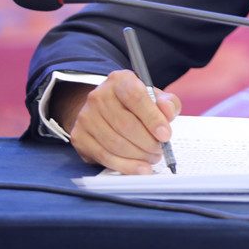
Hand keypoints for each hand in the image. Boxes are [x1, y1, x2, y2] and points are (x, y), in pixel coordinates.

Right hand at [50, 70, 181, 174]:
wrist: (104, 108)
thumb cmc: (134, 103)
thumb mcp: (154, 97)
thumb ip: (167, 103)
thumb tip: (169, 113)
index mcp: (119, 80)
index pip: (136, 97)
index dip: (153, 118)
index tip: (166, 135)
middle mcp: (99, 96)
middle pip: (125, 124)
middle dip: (148, 142)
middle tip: (160, 150)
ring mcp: (86, 117)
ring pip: (115, 143)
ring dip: (138, 155)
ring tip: (152, 157)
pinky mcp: (79, 137)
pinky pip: (105, 156)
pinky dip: (125, 166)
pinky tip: (140, 168)